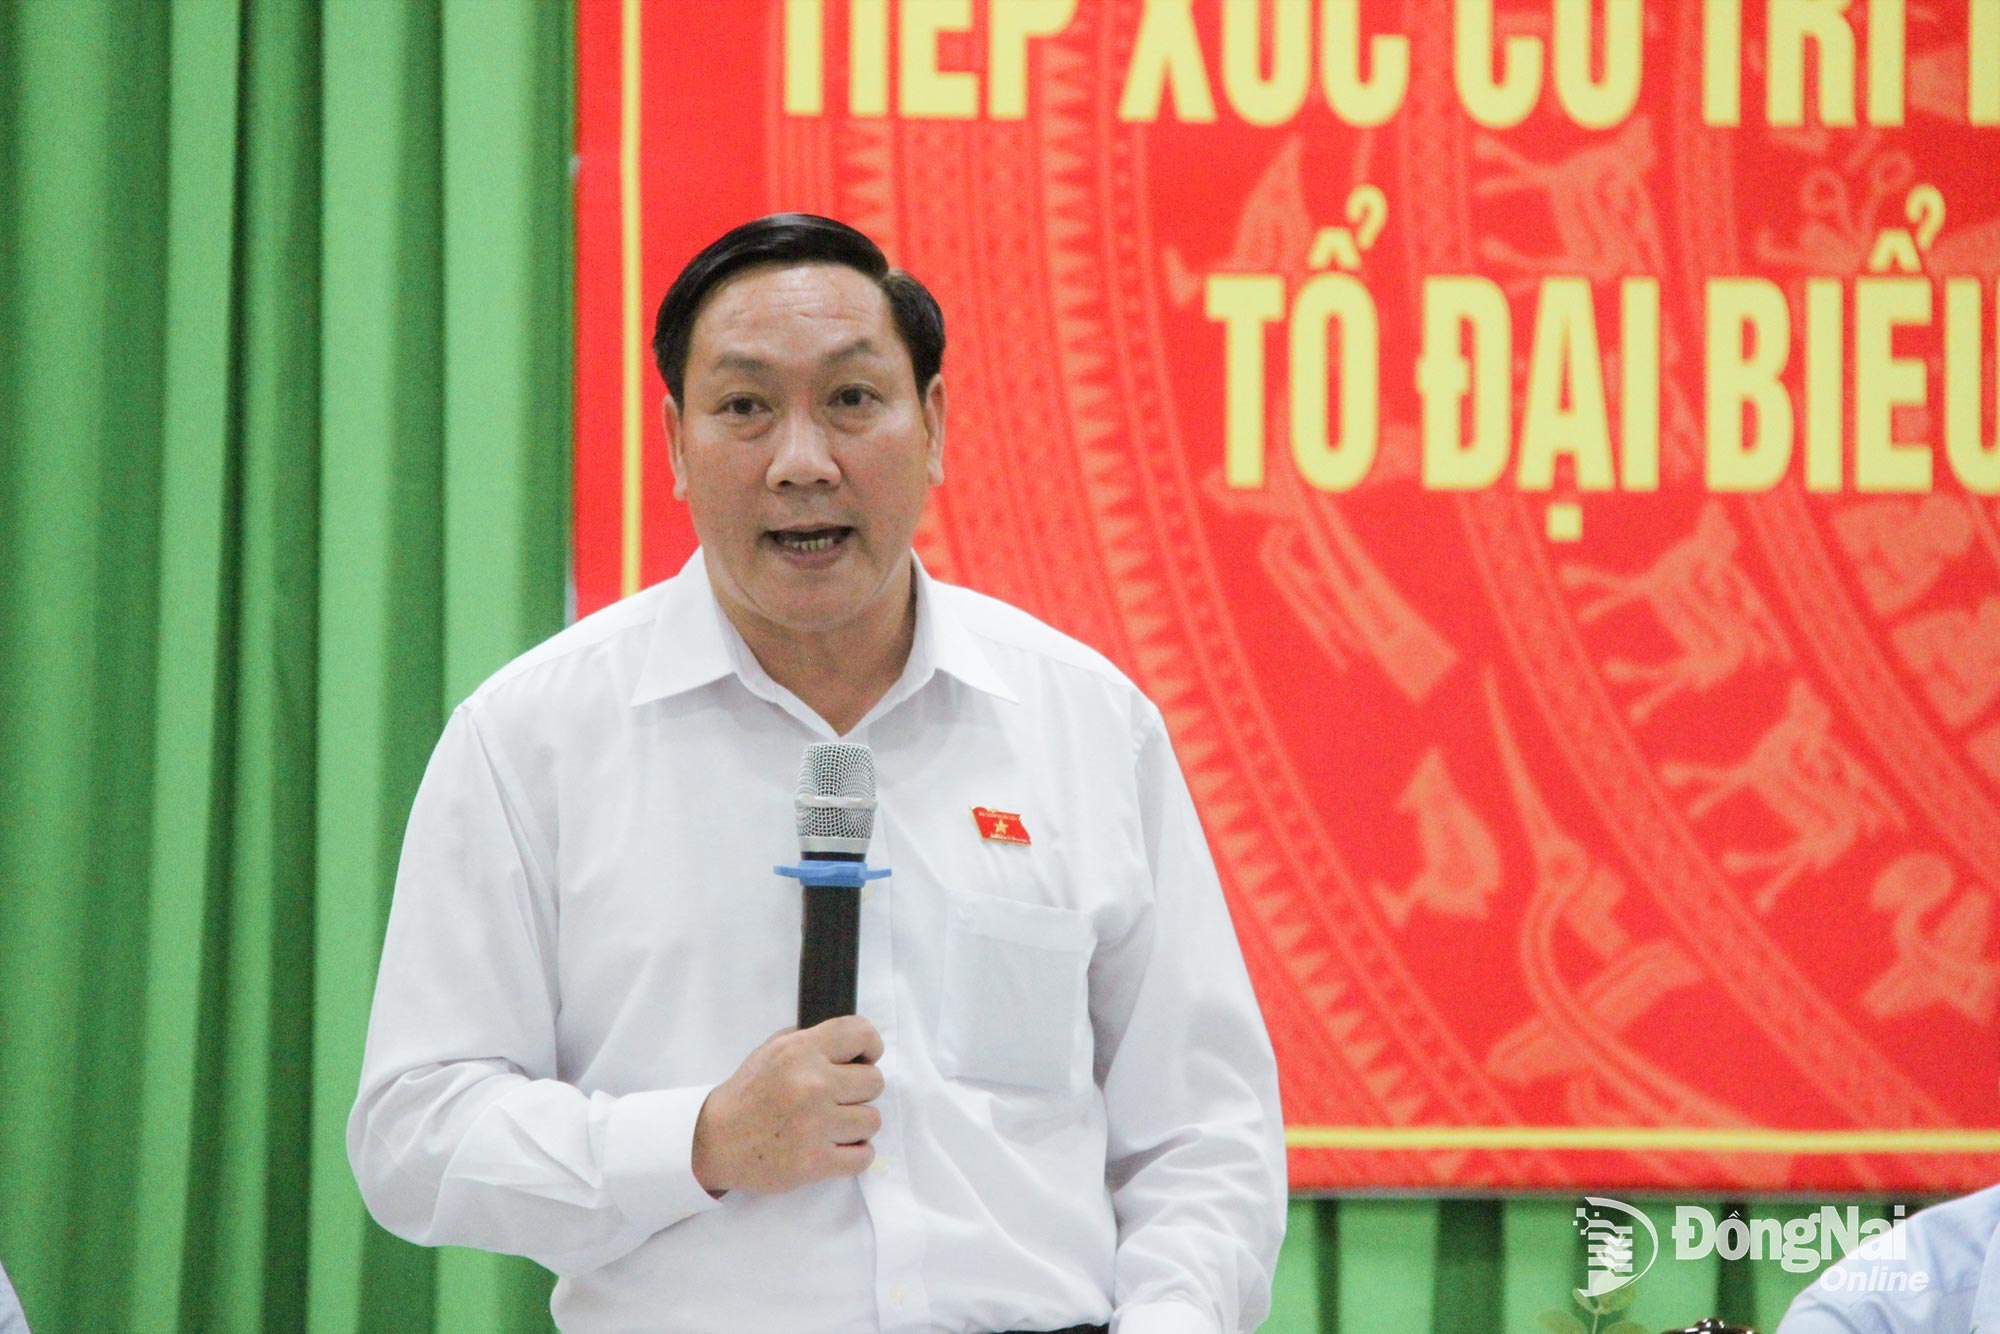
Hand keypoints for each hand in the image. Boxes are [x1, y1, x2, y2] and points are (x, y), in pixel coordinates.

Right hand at [690, 1015, 884, 1195]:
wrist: (715, 1141)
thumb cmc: (748, 1095)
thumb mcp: (771, 1050)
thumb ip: (810, 1040)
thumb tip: (850, 1044)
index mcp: (801, 1052)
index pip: (861, 1034)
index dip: (870, 1046)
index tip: (866, 1058)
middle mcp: (812, 1085)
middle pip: (875, 1082)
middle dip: (861, 1090)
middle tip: (840, 1098)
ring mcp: (815, 1125)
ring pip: (872, 1120)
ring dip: (857, 1124)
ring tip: (835, 1124)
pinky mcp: (815, 1162)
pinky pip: (864, 1156)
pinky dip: (855, 1154)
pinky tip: (838, 1146)